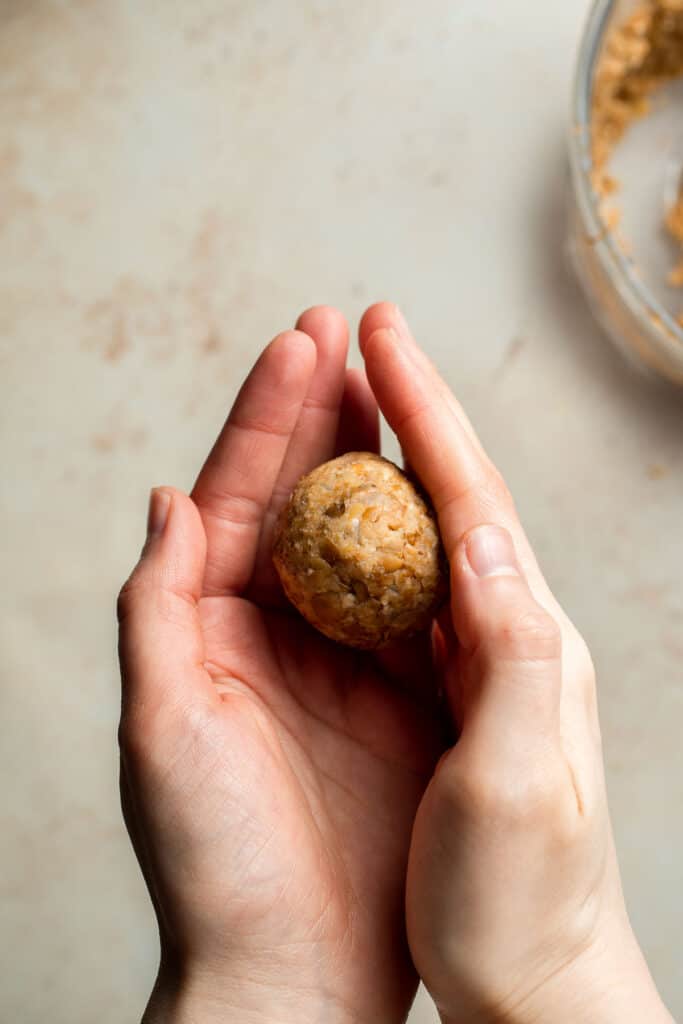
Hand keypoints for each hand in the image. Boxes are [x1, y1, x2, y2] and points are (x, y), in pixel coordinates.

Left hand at [117, 308, 442, 1023]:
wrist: (290, 969)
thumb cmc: (212, 858)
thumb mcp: (160, 725)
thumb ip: (157, 607)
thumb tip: (165, 497)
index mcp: (207, 625)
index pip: (235, 495)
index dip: (267, 416)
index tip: (303, 342)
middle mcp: (269, 629)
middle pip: (295, 499)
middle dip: (318, 414)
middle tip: (347, 334)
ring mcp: (336, 656)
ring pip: (355, 535)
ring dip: (371, 459)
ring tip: (389, 385)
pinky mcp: (393, 694)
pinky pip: (409, 600)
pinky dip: (419, 542)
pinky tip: (434, 494)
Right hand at [358, 305, 673, 1023]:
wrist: (535, 984)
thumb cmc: (522, 901)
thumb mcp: (523, 781)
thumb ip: (512, 652)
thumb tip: (478, 535)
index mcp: (522, 639)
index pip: (468, 495)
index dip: (422, 408)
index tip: (378, 331)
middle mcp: (503, 634)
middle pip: (445, 493)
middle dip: (398, 406)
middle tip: (352, 334)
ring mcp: (472, 662)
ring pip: (419, 533)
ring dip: (378, 457)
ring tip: (338, 397)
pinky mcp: (443, 696)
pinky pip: (398, 591)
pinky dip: (363, 535)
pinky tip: (338, 520)